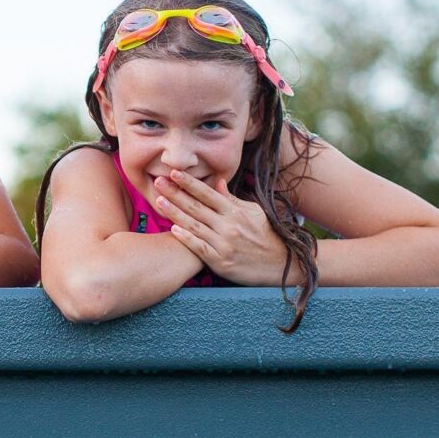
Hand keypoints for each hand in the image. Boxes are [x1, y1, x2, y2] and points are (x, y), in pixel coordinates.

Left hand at [153, 171, 289, 285]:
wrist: (281, 265)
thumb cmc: (265, 236)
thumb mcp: (253, 213)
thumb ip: (232, 200)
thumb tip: (218, 182)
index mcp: (235, 211)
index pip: (208, 193)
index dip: (190, 183)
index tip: (174, 172)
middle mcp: (228, 225)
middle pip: (196, 206)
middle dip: (175, 193)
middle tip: (158, 181)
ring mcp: (224, 244)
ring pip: (194, 225)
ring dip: (174, 212)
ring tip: (158, 201)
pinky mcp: (221, 261)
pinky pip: (200, 248)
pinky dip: (186, 238)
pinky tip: (173, 229)